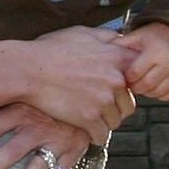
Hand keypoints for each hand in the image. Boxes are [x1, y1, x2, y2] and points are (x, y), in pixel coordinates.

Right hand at [15, 24, 135, 140]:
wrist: (28, 69)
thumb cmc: (52, 50)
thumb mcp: (84, 33)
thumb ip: (109, 38)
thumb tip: (123, 40)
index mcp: (118, 58)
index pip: (140, 78)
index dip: (128, 86)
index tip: (116, 90)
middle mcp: (116, 80)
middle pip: (129, 105)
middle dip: (116, 107)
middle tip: (98, 106)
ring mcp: (104, 101)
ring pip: (115, 122)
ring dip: (104, 122)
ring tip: (88, 115)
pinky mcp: (90, 119)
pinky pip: (102, 136)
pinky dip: (94, 134)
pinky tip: (83, 127)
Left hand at [113, 24, 168, 101]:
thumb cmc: (152, 36)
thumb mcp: (137, 36)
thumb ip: (120, 44)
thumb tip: (99, 52)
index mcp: (154, 52)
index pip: (135, 73)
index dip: (127, 77)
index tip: (123, 76)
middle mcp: (168, 63)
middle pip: (146, 85)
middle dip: (135, 87)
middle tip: (130, 83)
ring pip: (157, 92)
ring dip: (146, 91)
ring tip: (141, 84)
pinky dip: (160, 94)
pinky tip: (154, 87)